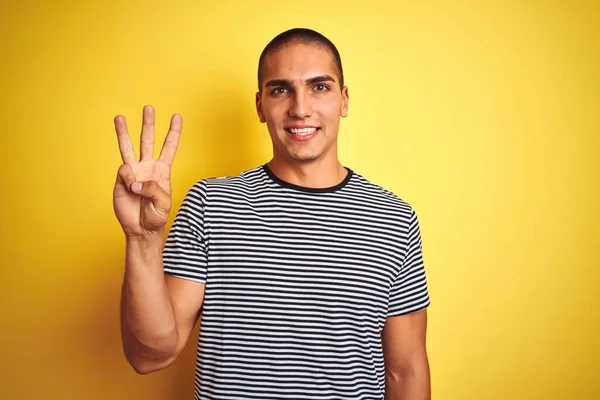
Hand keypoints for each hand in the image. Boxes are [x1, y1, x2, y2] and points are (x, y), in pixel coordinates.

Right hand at [113, 105, 181, 237]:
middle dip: (149, 124)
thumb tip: (135, 180)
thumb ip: (153, 188)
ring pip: (128, 147)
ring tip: (119, 118)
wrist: (141, 229)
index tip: (177, 116)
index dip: (174, 132)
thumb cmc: (156, 216)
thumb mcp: (164, 202)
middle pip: (148, 140)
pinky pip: (124, 171)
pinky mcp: (121, 180)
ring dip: (124, 133)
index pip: (170, 147)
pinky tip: (131, 188)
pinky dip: (128, 178)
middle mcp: (148, 167)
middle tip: (148, 107)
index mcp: (163, 170)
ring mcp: (134, 172)